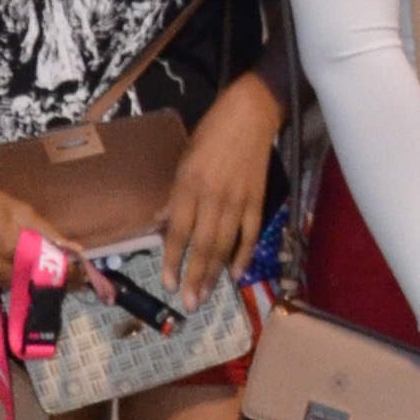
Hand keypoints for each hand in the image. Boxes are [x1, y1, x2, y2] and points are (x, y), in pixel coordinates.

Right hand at [0, 172, 74, 304]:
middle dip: (51, 278)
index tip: (85, 274)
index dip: (70, 277)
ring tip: (33, 258)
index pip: (50, 273)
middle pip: (35, 284)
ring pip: (17, 286)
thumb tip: (75, 249)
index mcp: (11, 251)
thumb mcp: (19, 210)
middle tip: (64, 267)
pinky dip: (9, 275)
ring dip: (30, 276)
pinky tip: (6, 258)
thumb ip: (47, 233)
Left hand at [161, 79, 280, 300]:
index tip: (169, 283)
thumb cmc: (211, 134)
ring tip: (207, 296)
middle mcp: (213, 196)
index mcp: (190, 185)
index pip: (179, 231)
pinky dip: (244, 255)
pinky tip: (236, 274)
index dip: (173, 260)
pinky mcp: (258, 200)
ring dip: (215, 274)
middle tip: (190, 304)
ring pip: (225, 245)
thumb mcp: (184, 159)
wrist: (251, 114)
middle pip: (202, 245)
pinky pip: (250, 234)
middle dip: (195, 277)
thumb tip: (161, 225)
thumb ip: (175, 195)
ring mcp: (238, 200)